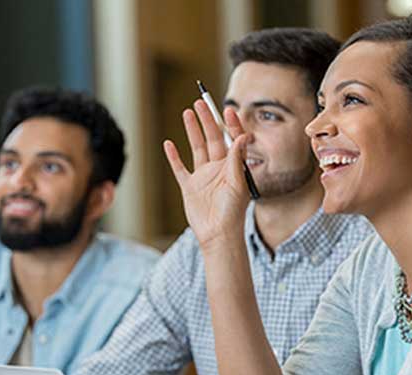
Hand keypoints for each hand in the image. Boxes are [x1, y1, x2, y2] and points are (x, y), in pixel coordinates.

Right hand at [164, 100, 250, 248]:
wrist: (218, 235)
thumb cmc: (232, 212)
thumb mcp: (237, 183)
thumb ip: (238, 159)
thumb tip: (243, 135)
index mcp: (233, 167)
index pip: (232, 140)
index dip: (230, 124)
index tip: (227, 109)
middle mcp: (218, 168)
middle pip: (213, 138)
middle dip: (208, 120)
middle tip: (201, 102)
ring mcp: (203, 177)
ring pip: (197, 148)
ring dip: (192, 130)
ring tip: (188, 112)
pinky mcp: (189, 187)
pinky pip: (180, 168)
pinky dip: (173, 157)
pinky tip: (168, 144)